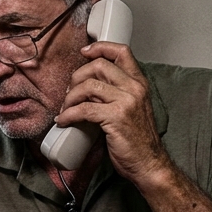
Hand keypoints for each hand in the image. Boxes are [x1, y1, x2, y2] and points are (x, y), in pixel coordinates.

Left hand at [56, 41, 172, 183]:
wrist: (148, 163)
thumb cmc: (137, 140)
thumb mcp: (131, 108)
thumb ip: (115, 93)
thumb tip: (87, 86)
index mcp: (139, 84)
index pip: (122, 52)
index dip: (100, 48)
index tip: (85, 53)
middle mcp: (134, 88)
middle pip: (99, 65)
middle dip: (77, 77)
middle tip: (70, 92)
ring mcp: (126, 102)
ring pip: (88, 86)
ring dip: (70, 98)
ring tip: (65, 109)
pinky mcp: (115, 117)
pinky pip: (83, 109)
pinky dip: (68, 115)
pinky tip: (64, 121)